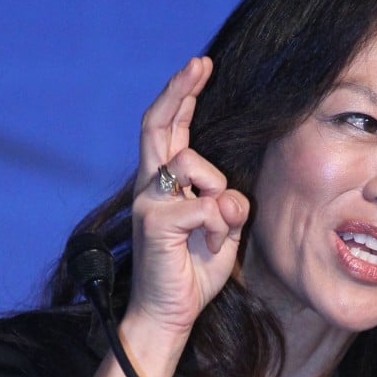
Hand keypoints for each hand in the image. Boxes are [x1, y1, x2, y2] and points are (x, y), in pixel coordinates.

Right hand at [128, 57, 249, 335]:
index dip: (182, 96)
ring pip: (191, 163)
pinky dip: (217, 224)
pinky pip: (201, 205)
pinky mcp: (152, 222)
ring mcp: (147, 201)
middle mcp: (150, 186)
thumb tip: (228, 194)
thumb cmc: (195, 270)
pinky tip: (209, 245)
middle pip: (160, 126)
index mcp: (167, 185)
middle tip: (200, 63)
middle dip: (180, 90)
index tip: (200, 66)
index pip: (171, 129)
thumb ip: (229, 204)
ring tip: (215, 231)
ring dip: (218, 192)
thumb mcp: (224, 230)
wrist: (170, 313)